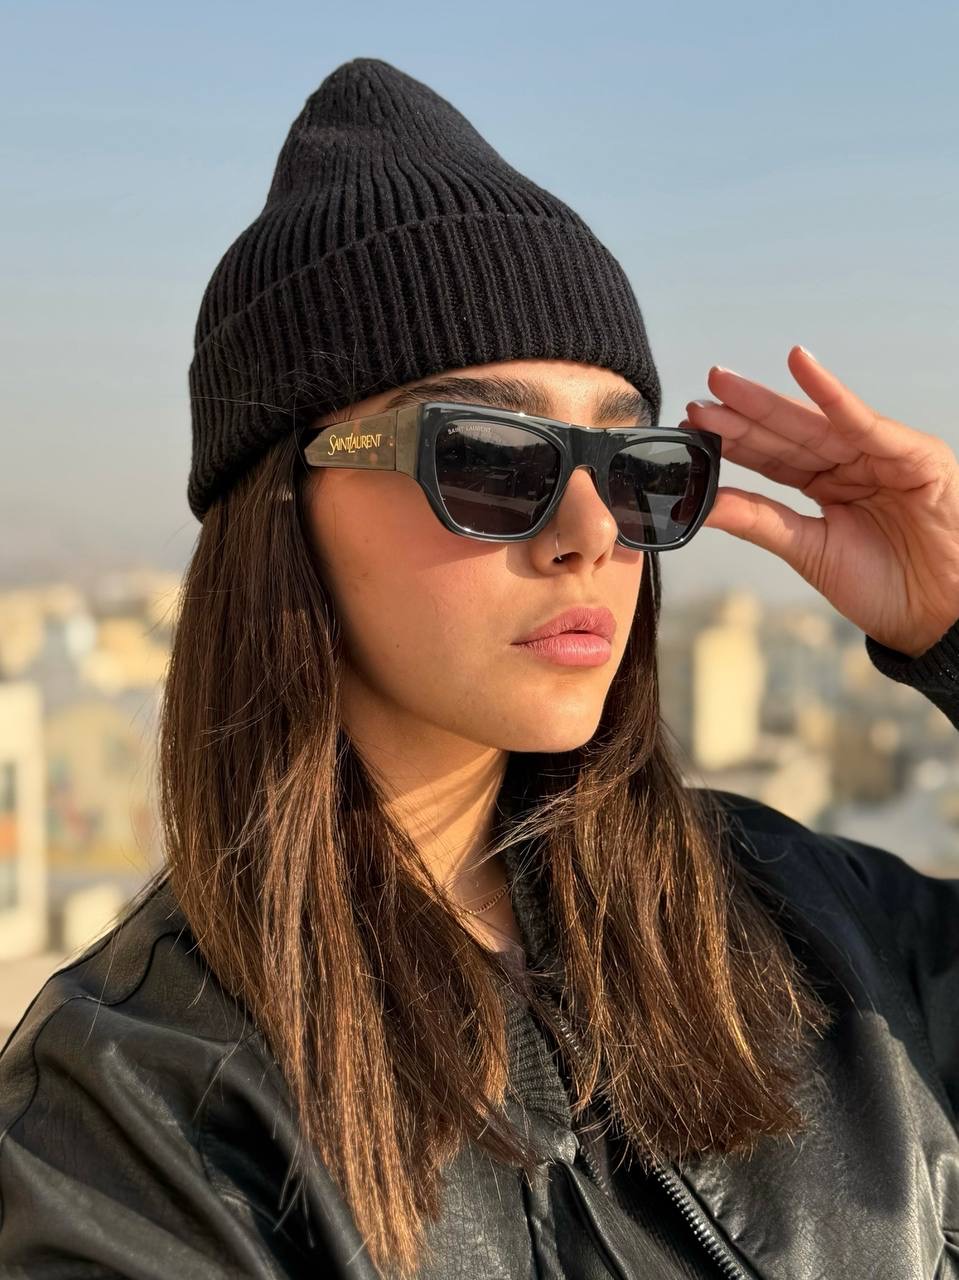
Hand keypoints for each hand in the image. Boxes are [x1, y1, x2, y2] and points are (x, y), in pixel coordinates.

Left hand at [685, 346, 958, 658]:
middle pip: (787, 435)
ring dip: (769, 402)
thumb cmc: (882, 587)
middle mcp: (851, 463)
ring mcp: (882, 455)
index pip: (771, 457)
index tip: (690, 426)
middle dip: (742, 414)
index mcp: (826, 485)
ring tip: (724, 384)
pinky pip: (864, 421)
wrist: (935, 617)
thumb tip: (703, 504)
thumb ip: (760, 521)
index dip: (733, 441)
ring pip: (815, 424)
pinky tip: (800, 365)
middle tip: (700, 394)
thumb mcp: (807, 549)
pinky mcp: (914, 454)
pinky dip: (832, 394)